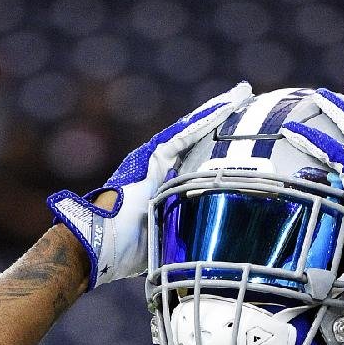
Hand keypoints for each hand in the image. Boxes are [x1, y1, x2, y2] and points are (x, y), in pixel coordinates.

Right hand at [47, 82, 252, 288]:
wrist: (99, 244)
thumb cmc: (126, 250)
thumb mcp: (164, 238)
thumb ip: (182, 230)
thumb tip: (206, 245)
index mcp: (163, 184)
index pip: (195, 159)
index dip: (215, 144)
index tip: (237, 133)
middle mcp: (159, 166)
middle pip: (196, 138)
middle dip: (220, 119)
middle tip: (244, 98)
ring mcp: (156, 160)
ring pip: (194, 130)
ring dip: (218, 111)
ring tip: (241, 94)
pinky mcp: (154, 158)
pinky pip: (186, 135)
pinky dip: (207, 119)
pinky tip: (228, 104)